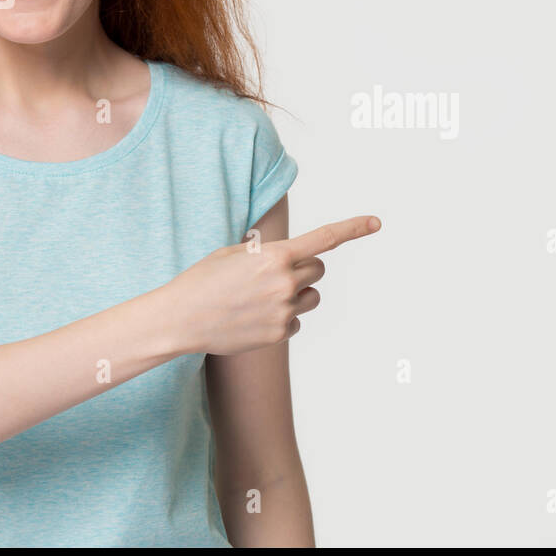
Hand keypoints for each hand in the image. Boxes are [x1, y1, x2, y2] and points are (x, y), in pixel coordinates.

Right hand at [169, 215, 381, 355]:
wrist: (180, 319)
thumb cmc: (203, 280)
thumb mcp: (233, 253)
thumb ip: (266, 252)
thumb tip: (290, 258)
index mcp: (275, 255)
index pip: (324, 239)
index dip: (353, 228)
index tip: (376, 223)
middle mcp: (285, 282)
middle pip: (318, 270)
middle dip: (303, 269)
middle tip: (275, 274)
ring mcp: (283, 310)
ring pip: (312, 296)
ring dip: (297, 293)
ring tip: (263, 297)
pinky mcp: (279, 333)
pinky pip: (296, 320)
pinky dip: (282, 318)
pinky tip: (254, 318)